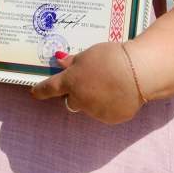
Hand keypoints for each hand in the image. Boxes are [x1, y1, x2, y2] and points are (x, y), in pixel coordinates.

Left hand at [29, 42, 143, 123]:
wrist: (139, 72)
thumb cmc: (112, 58)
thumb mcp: (89, 54)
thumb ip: (73, 61)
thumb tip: (60, 62)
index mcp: (70, 81)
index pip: (49, 88)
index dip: (40, 90)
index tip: (34, 93)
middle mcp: (79, 99)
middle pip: (71, 99)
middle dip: (77, 93)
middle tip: (92, 81)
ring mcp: (94, 111)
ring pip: (89, 106)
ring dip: (94, 99)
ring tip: (111, 85)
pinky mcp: (110, 118)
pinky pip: (105, 112)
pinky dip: (109, 105)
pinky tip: (120, 93)